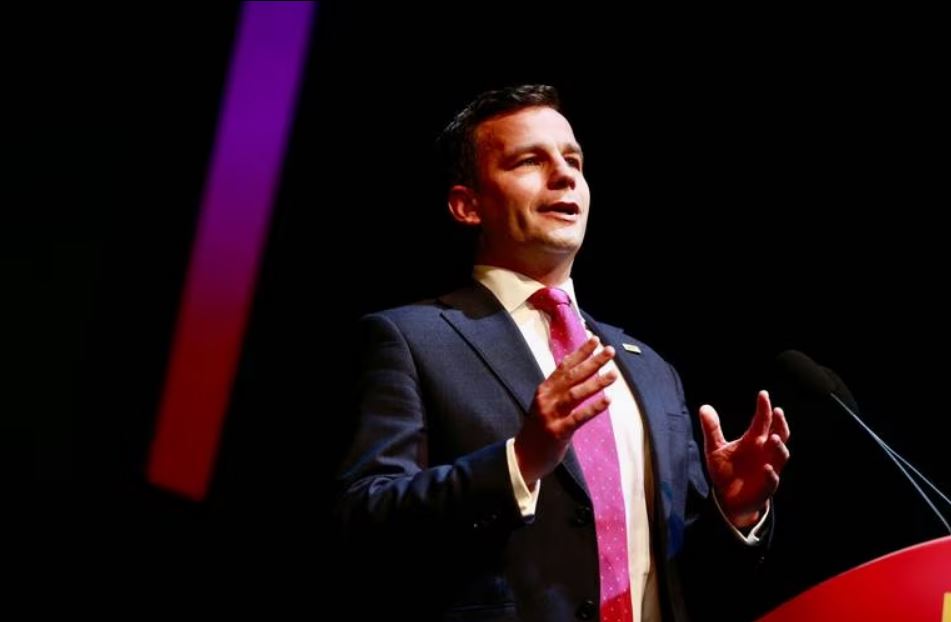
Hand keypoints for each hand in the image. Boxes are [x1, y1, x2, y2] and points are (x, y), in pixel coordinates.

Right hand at [514, 337, 617, 483]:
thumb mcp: (544, 405)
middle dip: (592, 362)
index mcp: (544, 390)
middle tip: (610, 351)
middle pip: (572, 376)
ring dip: (596, 382)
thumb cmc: (538, 430)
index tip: (594, 339)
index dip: (580, 352)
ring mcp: (551, 414)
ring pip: (575, 394)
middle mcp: (546, 398)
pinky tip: (608, 400)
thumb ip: (558, 391)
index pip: (564, 366)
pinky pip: (578, 417)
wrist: (522, 456)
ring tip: (613, 374)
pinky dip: (593, 408)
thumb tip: (579, 373)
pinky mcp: (557, 431)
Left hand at [699, 390, 790, 527]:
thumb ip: (712, 429)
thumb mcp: (715, 448)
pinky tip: (766, 468)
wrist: (727, 499)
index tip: (763, 394)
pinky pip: (772, 480)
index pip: (763, 421)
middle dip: (780, 423)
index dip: (764, 408)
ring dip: (779, 447)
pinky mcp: (765, 487)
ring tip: (774, 438)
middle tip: (777, 411)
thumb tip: (704, 407)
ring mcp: (768, 469)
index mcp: (754, 440)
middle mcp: (765, 452)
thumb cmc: (726, 471)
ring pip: (780, 456)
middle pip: (779, 434)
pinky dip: (770, 474)